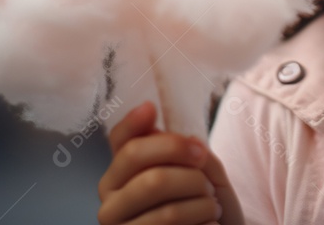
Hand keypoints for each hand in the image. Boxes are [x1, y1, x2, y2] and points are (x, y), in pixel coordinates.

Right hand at [98, 101, 244, 224]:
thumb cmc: (203, 201)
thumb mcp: (201, 168)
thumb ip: (184, 148)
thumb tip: (159, 129)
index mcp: (120, 175)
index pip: (119, 141)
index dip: (135, 122)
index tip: (154, 109)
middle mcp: (111, 202)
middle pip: (152, 177)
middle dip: (193, 177)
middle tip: (209, 182)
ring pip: (169, 212)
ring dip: (203, 206)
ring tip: (212, 207)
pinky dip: (205, 224)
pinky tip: (208, 224)